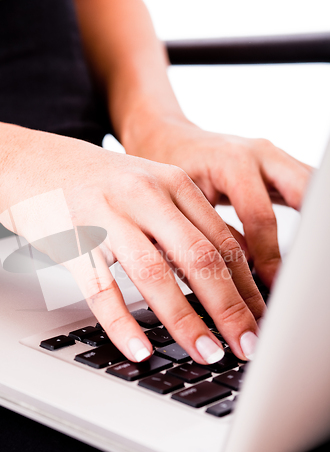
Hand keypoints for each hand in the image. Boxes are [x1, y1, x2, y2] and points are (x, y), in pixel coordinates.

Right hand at [0, 130, 264, 363]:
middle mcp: (144, 196)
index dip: (248, 286)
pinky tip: (139, 349)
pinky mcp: (72, 240)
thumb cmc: (98, 183)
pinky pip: (101, 289)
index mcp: (172, 184)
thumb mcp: (151, 187)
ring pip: (155, 275)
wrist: (33, 164)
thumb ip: (188, 222)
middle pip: (199, 258)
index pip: (224, 241)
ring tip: (206, 353)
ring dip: (186, 320)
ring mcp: (106, 217)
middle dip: (229, 308)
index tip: (261, 320)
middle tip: (247, 345)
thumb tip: (231, 267)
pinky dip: (122, 323)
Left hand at [123, 116, 312, 287]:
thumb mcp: (181, 200)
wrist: (168, 137)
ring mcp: (272, 157)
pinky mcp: (278, 165)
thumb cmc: (168, 165)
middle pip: (303, 194)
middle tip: (305, 271)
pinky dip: (310, 212)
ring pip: (311, 187)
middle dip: (309, 235)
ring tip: (308, 260)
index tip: (272, 284)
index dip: (269, 256)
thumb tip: (241, 270)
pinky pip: (305, 187)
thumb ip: (210, 232)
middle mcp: (259, 155)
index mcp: (232, 163)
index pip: (260, 217)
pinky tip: (307, 241)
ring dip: (314, 222)